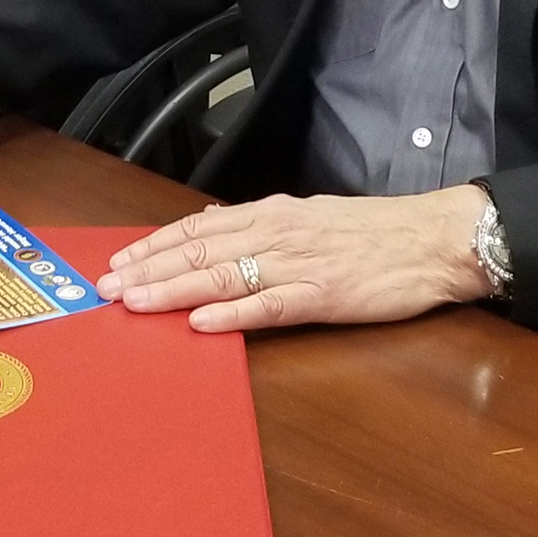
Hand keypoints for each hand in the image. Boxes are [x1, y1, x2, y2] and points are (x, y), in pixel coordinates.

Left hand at [96, 186, 491, 332]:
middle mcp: (276, 232)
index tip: (119, 259)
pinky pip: (269, 306)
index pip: (198, 226)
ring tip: (135, 302)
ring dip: (173, 289)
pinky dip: (232, 314)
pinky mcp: (322, 295)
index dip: (155, 243)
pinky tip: (202, 323)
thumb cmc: (373, 231)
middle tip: (107, 286)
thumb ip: (262, 227)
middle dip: (148, 268)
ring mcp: (297, 264)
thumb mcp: (309, 217)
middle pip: (199, 249)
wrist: (431, 238)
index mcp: (272, 213)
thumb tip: (214, 230)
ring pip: (222, 275)